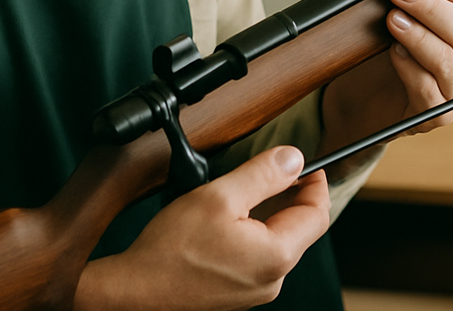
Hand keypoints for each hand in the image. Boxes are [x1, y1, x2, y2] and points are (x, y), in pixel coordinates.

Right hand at [74, 147, 329, 310]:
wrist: (135, 294)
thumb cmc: (170, 251)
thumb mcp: (219, 195)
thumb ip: (262, 174)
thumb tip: (294, 157)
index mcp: (276, 256)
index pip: (317, 214)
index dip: (315, 182)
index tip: (308, 161)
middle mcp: (271, 280)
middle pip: (299, 227)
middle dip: (290, 194)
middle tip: (273, 167)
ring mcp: (254, 291)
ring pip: (276, 241)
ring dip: (269, 211)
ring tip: (244, 189)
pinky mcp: (235, 293)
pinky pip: (257, 255)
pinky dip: (252, 231)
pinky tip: (228, 218)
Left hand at [319, 0, 452, 168]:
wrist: (369, 100)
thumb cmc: (388, 55)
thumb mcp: (399, 17)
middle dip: (429, 4)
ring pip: (447, 61)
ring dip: (419, 35)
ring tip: (393, 19)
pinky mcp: (437, 116)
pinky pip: (429, 92)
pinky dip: (411, 70)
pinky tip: (395, 53)